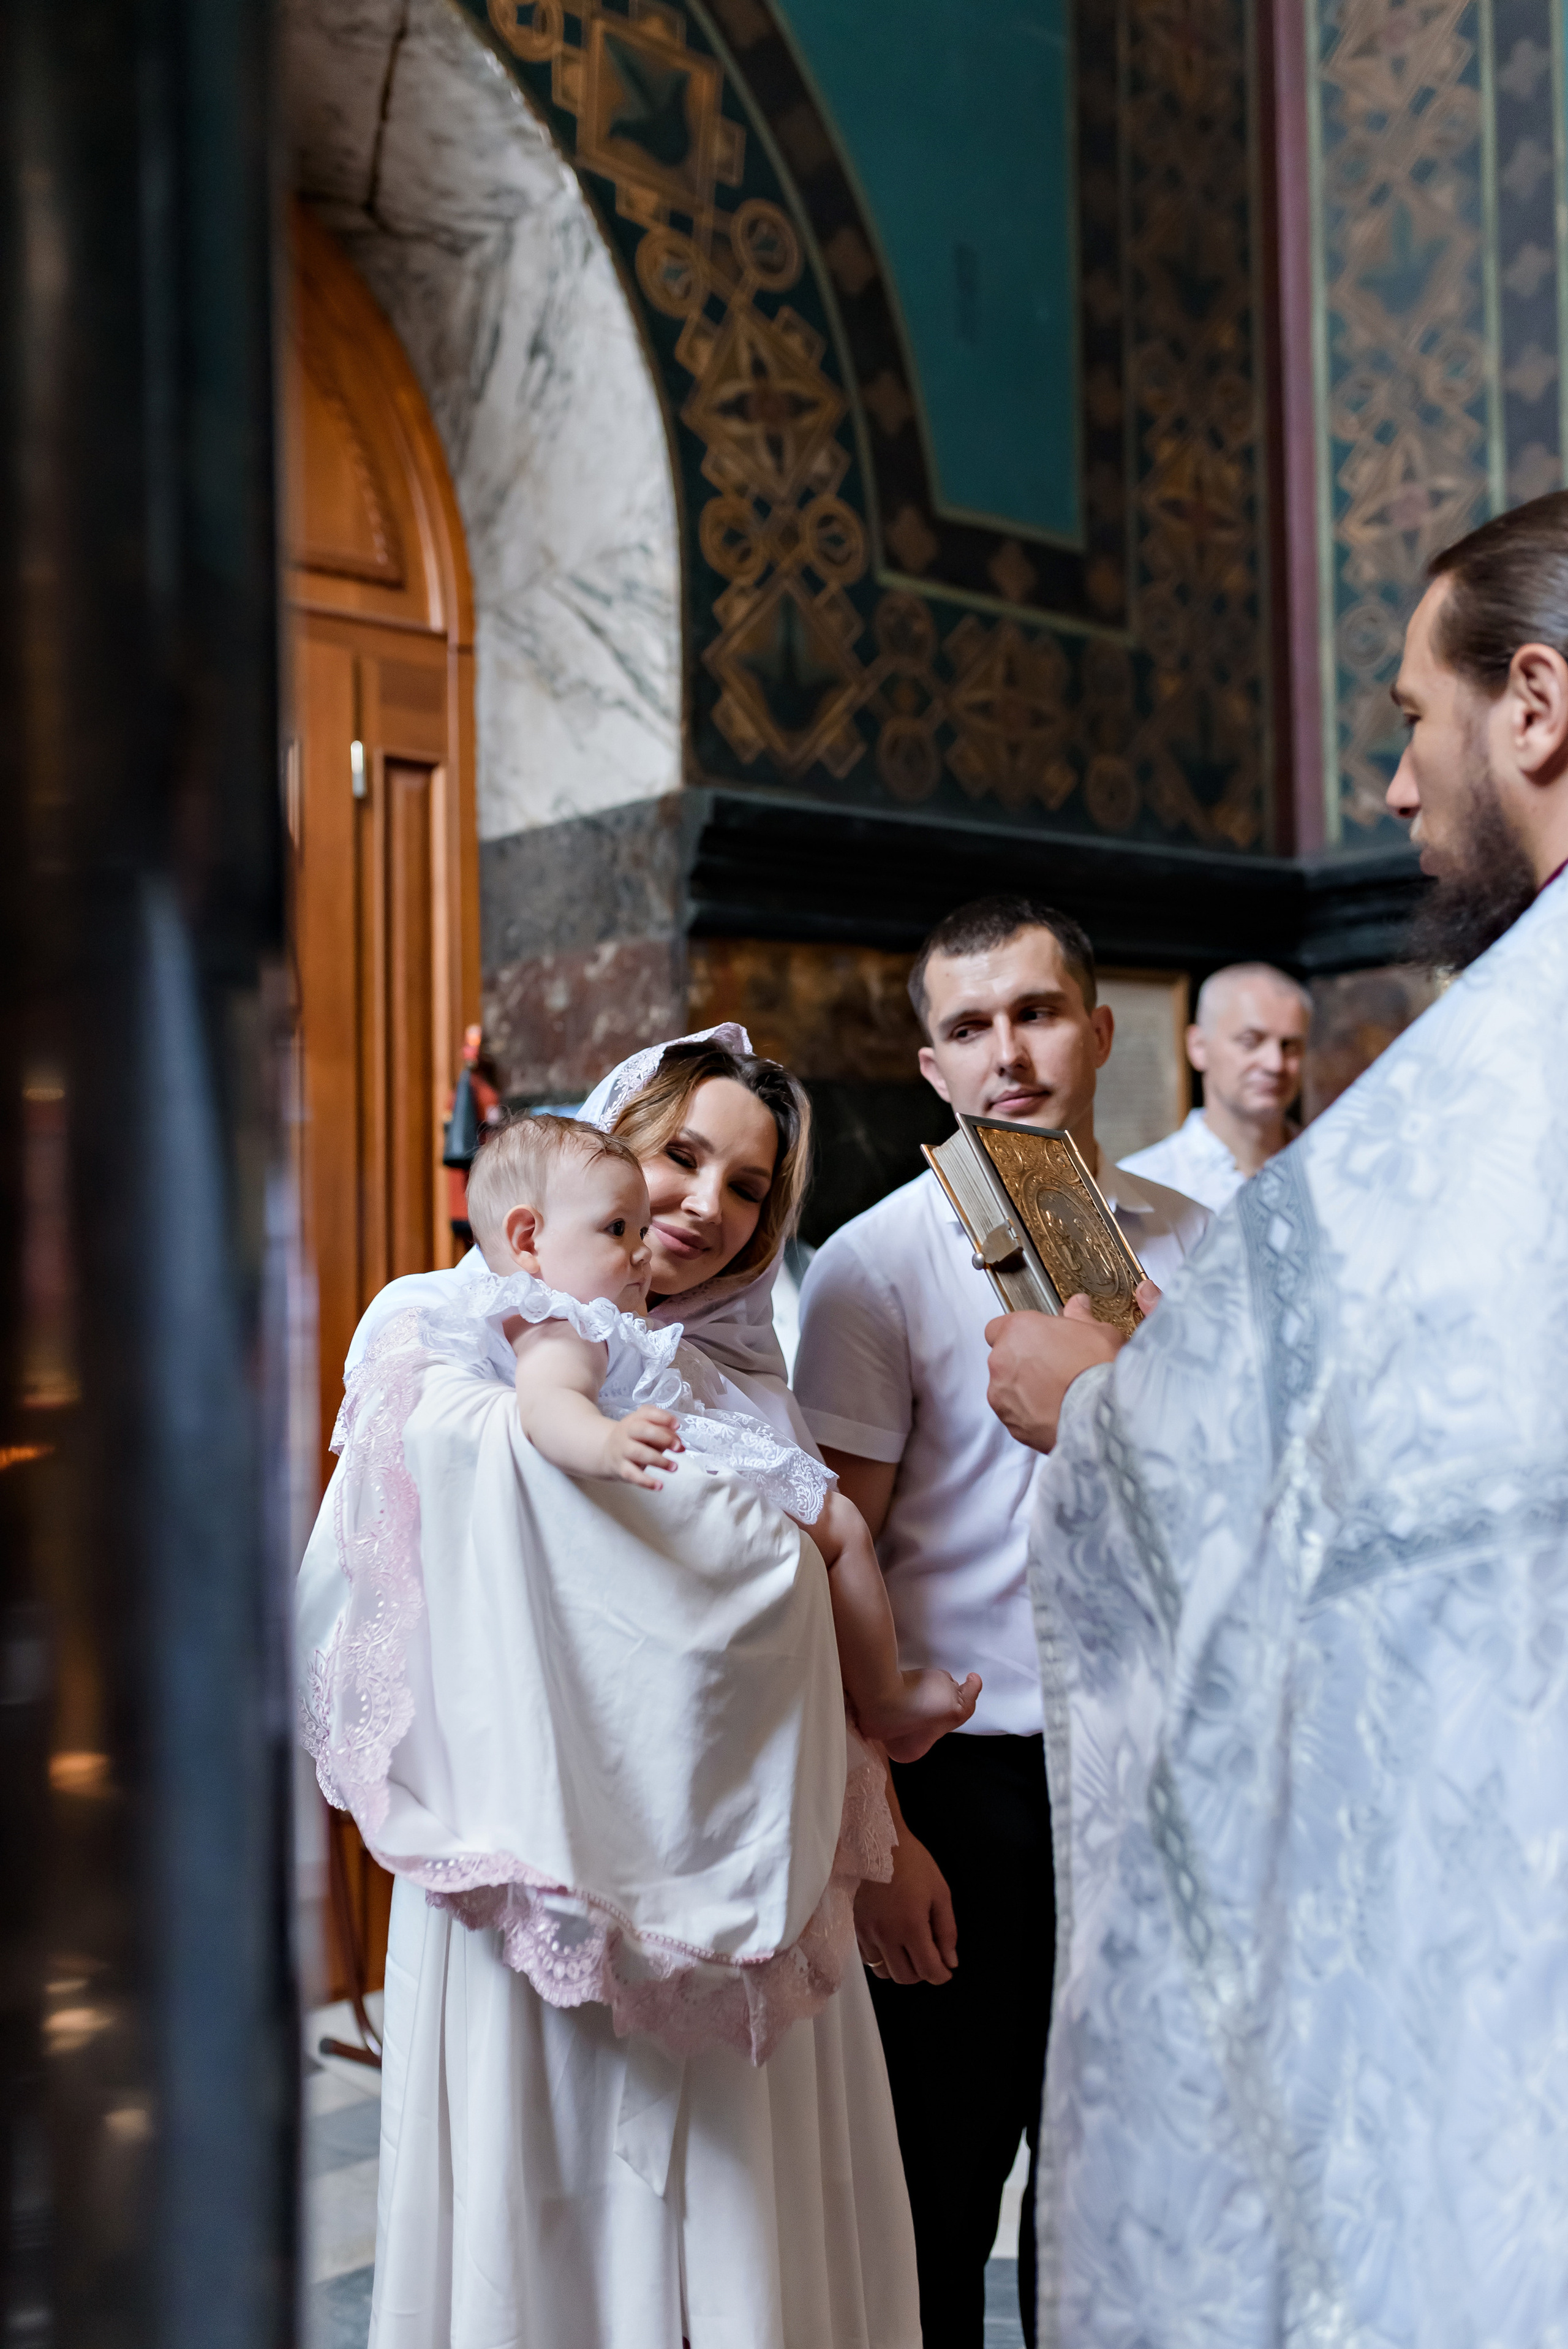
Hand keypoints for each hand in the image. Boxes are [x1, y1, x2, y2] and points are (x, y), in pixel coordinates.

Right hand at [599, 1407, 681, 1488]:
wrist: (606, 1451)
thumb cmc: (635, 1438)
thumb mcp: (646, 1429)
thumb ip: (664, 1433)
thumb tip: (680, 1446)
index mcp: (635, 1419)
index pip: (648, 1413)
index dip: (664, 1418)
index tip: (677, 1426)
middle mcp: (627, 1431)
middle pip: (643, 1430)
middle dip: (664, 1438)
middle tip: (678, 1447)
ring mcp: (622, 1450)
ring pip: (639, 1453)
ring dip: (659, 1460)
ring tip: (674, 1467)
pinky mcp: (621, 1468)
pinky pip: (632, 1475)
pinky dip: (646, 1481)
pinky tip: (659, 1486)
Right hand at [855, 1826, 957, 1985]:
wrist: (875, 1840)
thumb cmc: (912, 1862)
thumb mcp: (940, 1892)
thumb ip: (947, 1931)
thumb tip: (950, 1961)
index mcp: (911, 1927)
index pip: (928, 1970)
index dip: (941, 1976)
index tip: (946, 1970)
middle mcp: (886, 1936)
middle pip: (905, 1977)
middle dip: (922, 1972)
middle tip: (929, 1955)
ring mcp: (866, 1933)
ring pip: (884, 1971)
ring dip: (900, 1967)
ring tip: (909, 1948)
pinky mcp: (854, 1926)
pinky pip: (868, 1957)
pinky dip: (882, 1957)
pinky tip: (890, 1939)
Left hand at [984, 1279, 1160, 1454]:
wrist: (1101, 1416)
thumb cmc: (1098, 1370)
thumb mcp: (1098, 1332)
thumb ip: (1079, 1316)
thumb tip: (1078, 1305)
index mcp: (1017, 1330)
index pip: (998, 1328)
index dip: (1018, 1335)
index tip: (1035, 1341)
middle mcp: (1001, 1361)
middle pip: (1003, 1359)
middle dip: (1023, 1363)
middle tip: (1053, 1368)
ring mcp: (1002, 1396)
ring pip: (1007, 1390)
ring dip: (1024, 1391)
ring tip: (1057, 1395)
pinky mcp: (1011, 1424)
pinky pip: (1016, 1416)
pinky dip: (1029, 1415)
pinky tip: (1055, 1413)